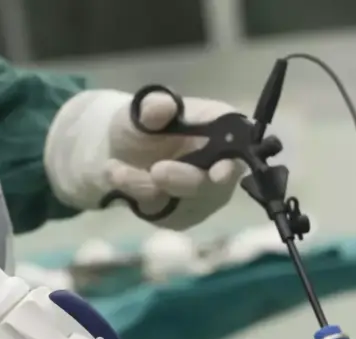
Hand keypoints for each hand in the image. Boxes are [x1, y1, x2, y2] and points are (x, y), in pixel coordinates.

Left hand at [44, 89, 243, 229]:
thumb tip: (161, 106)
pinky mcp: (183, 215)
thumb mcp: (140, 110)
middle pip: (213, 185)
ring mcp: (205, 195)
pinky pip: (164, 215)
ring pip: (183, 202)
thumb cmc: (142, 126)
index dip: (231, 163)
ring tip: (115, 170)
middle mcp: (222, 166)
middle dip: (182, 180)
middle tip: (155, 171)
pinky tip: (119, 180)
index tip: (218, 173)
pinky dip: (138, 199)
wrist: (120, 152)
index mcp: (224, 130)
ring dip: (146, 188)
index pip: (240, 149)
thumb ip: (152, 107)